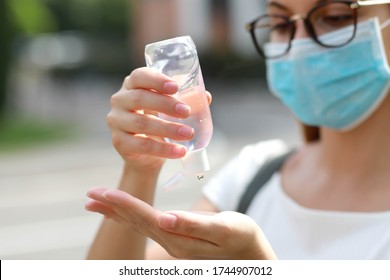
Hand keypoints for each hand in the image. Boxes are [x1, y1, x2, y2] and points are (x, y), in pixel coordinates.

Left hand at [86, 188, 276, 259]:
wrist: (251, 257)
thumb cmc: (242, 239)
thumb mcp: (223, 229)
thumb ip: (193, 225)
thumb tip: (165, 218)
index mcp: (179, 239)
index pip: (145, 218)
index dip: (123, 204)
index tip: (102, 193)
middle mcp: (171, 244)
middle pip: (135, 222)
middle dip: (112, 207)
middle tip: (89, 195)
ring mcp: (172, 244)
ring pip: (138, 225)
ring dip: (117, 212)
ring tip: (97, 203)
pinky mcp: (177, 240)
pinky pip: (148, 227)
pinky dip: (131, 217)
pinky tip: (124, 213)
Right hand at [107, 68, 194, 171]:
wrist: (146, 155)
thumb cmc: (159, 123)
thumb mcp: (170, 110)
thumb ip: (186, 101)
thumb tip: (205, 96)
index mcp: (132, 85)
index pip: (139, 76)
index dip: (157, 80)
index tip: (176, 88)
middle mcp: (119, 100)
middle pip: (140, 98)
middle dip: (166, 104)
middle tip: (187, 112)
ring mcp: (116, 121)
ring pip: (142, 123)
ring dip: (168, 129)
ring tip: (188, 134)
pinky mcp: (118, 142)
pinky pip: (142, 145)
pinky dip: (164, 150)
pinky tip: (180, 151)